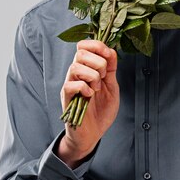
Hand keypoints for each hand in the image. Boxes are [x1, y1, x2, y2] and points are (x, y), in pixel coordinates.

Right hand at [58, 39, 119, 167]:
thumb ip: (111, 69)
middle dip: (98, 62)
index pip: (85, 45)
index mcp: (87, 68)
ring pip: (75, 66)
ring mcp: (70, 85)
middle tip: (104, 77)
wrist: (93, 134)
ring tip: (97, 88)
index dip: (97, 45)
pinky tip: (90, 95)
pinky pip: (70, 84)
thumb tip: (111, 50)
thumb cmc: (101, 111)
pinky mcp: (67, 98)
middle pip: (80, 52)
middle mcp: (76, 74)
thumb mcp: (112, 87)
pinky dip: (84, 87)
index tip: (109, 56)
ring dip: (92, 76)